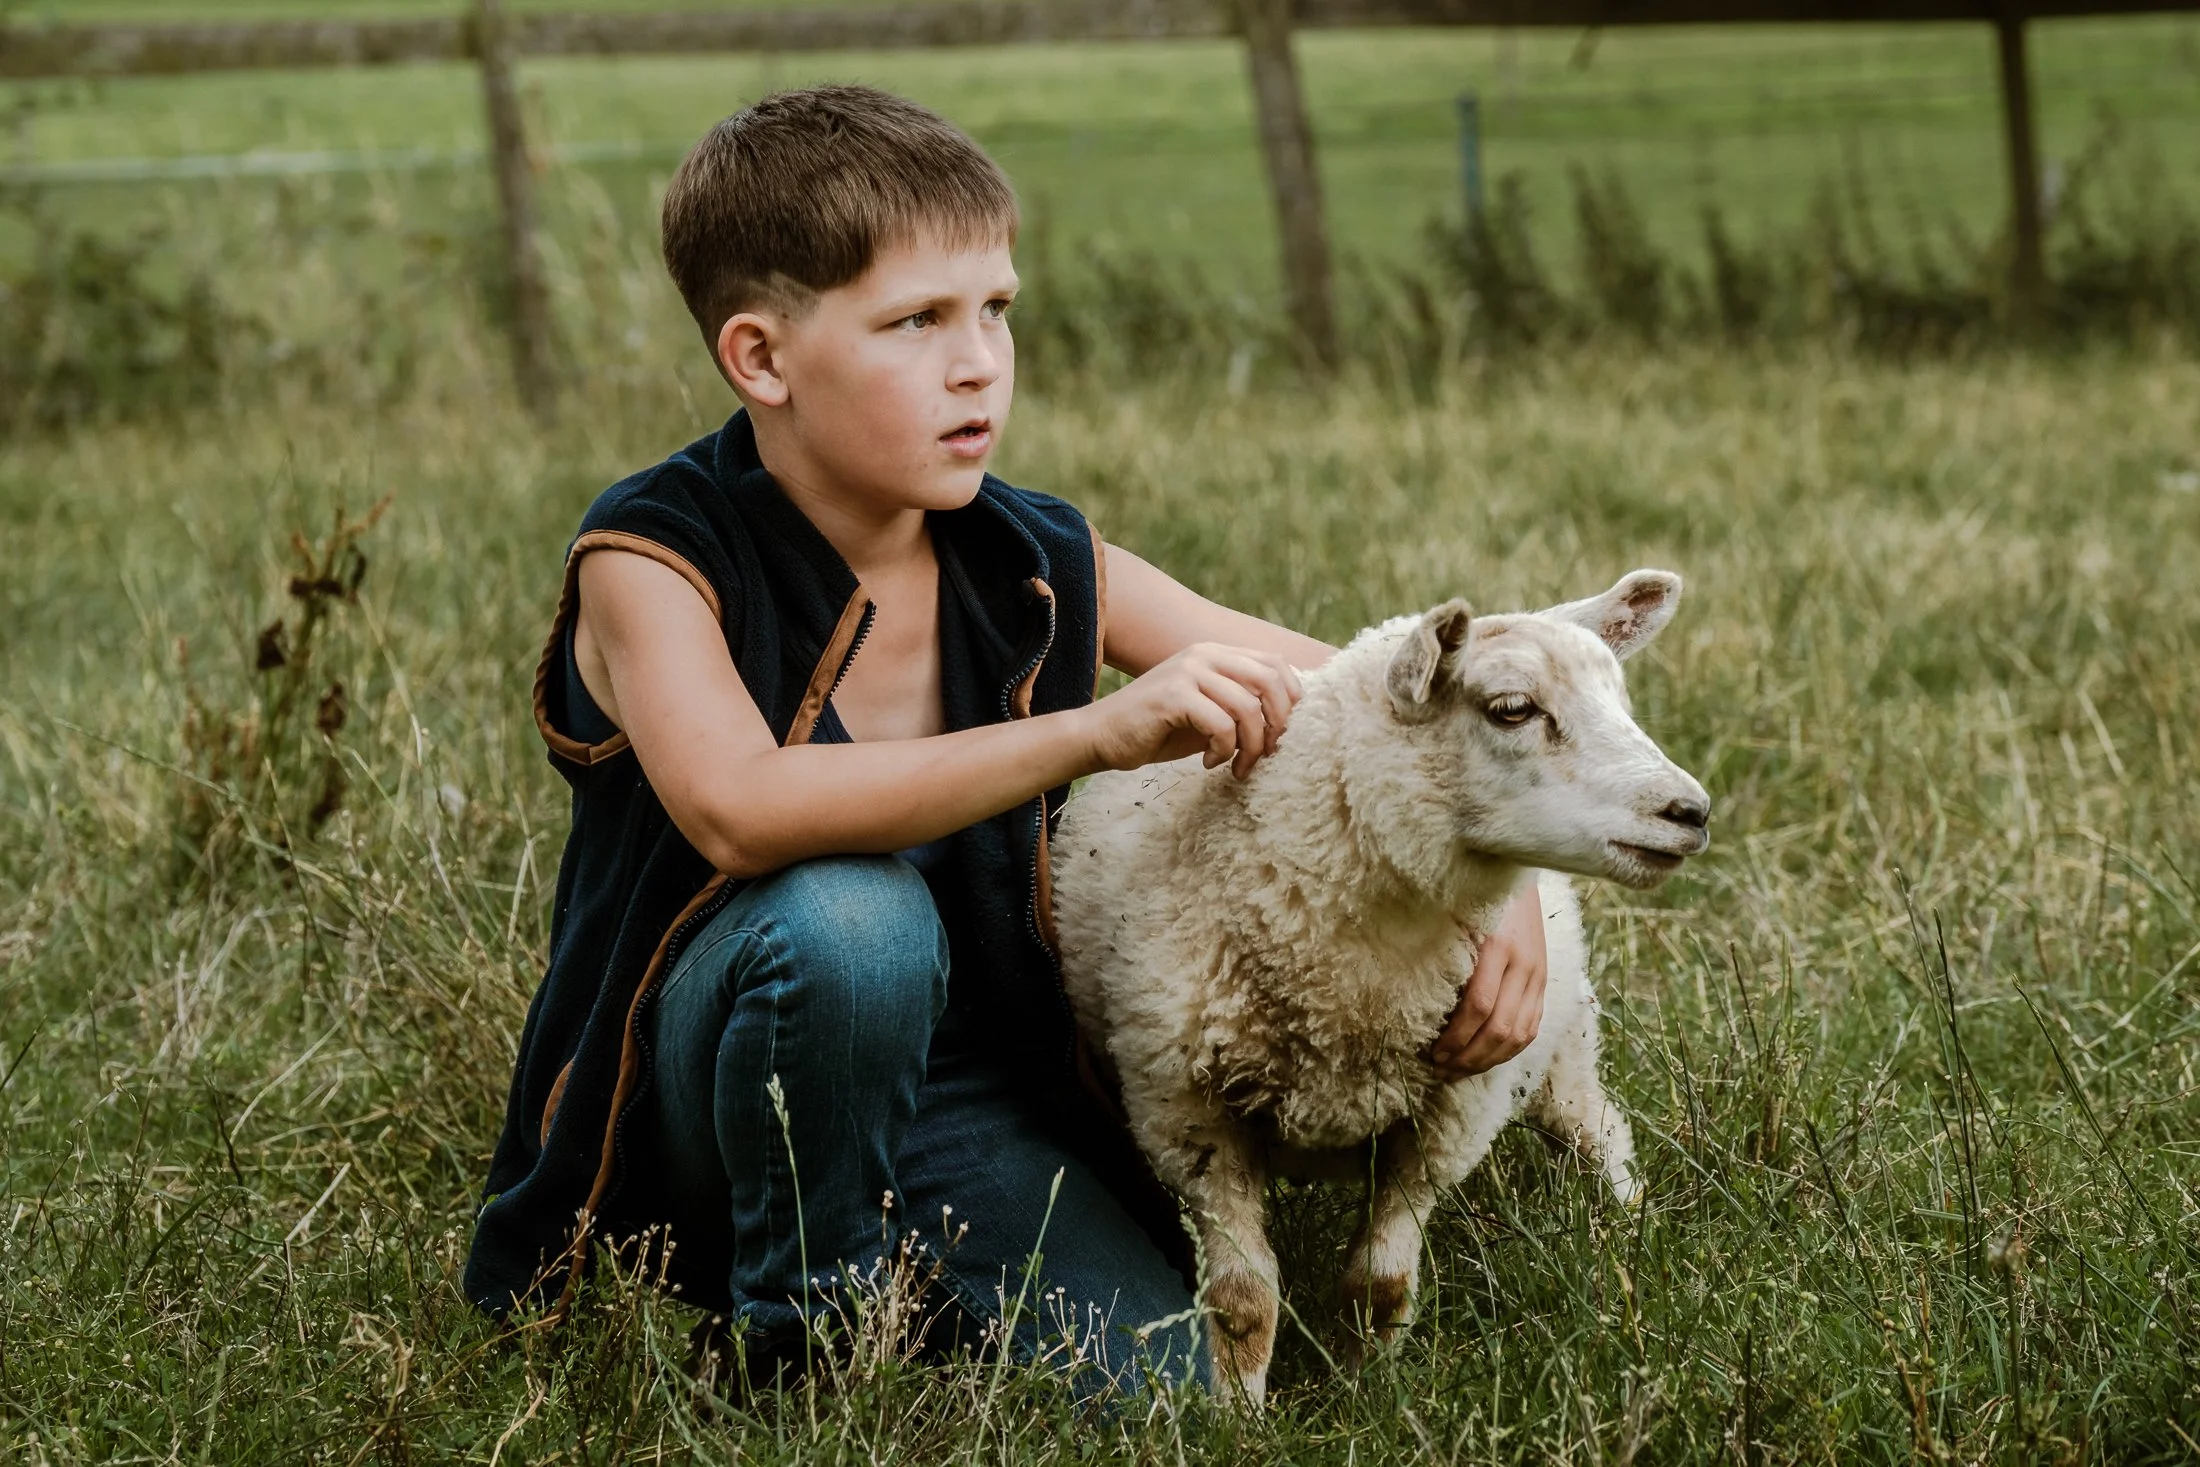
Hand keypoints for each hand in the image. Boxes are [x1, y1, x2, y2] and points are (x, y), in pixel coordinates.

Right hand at [1079, 643, 1303, 779]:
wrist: (1102, 736)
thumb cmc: (1158, 730)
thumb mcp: (1207, 713)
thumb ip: (1240, 707)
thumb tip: (1288, 723)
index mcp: (1215, 654)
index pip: (1276, 664)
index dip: (1291, 701)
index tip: (1282, 736)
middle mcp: (1204, 654)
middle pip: (1269, 681)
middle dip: (1278, 725)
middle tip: (1268, 755)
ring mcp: (1187, 672)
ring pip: (1248, 708)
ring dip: (1251, 747)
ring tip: (1237, 767)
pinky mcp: (1173, 695)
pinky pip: (1221, 725)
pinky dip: (1223, 751)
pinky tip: (1208, 763)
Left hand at [1431, 881, 1547, 1079]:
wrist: (1514, 871)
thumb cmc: (1472, 896)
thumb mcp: (1455, 916)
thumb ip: (1443, 954)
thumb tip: (1416, 999)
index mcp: (1497, 946)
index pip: (1478, 1006)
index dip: (1456, 1037)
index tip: (1432, 1052)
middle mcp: (1523, 963)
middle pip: (1500, 1027)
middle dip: (1468, 1056)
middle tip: (1441, 1069)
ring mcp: (1537, 974)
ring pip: (1518, 1034)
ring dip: (1488, 1059)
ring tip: (1459, 1071)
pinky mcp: (1544, 980)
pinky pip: (1532, 1026)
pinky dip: (1509, 1049)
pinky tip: (1486, 1058)